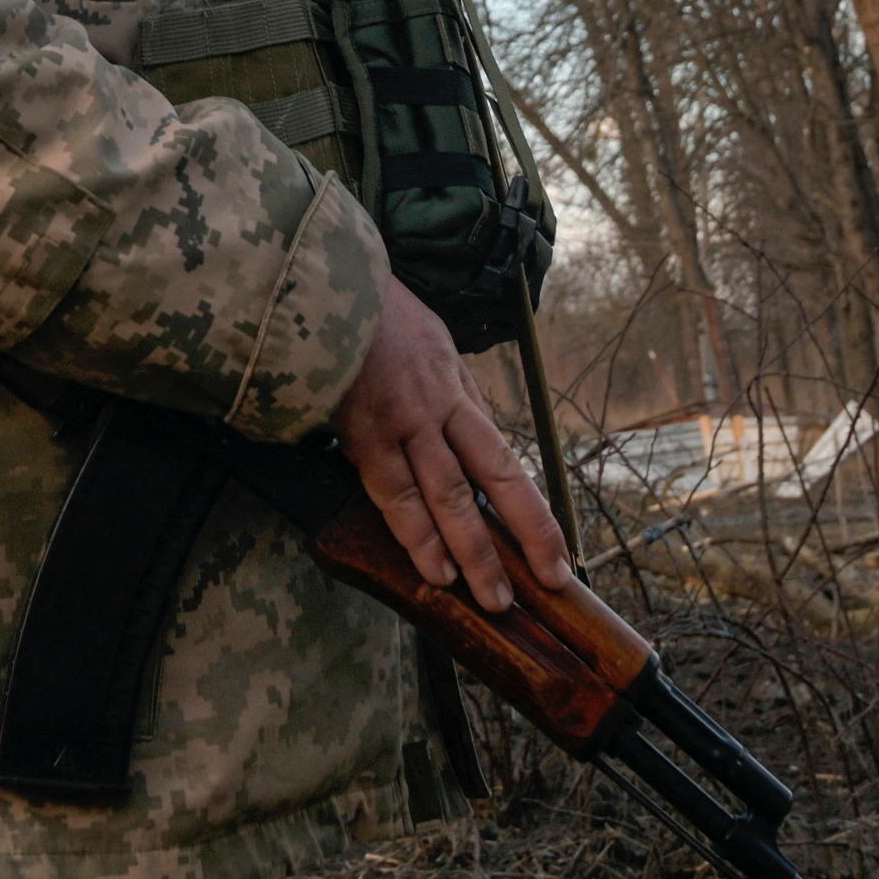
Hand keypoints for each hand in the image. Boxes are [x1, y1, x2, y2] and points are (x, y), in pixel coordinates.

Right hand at [327, 284, 571, 612]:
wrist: (322, 282)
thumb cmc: (367, 311)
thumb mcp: (424, 339)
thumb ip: (444, 387)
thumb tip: (463, 430)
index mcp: (456, 383)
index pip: (503, 455)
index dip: (531, 504)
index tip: (556, 544)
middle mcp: (442, 404)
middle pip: (498, 475)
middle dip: (531, 531)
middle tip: (554, 579)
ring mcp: (406, 421)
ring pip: (451, 496)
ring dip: (476, 551)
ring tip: (494, 596)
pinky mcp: (364, 434)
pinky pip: (396, 495)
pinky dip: (418, 536)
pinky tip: (436, 571)